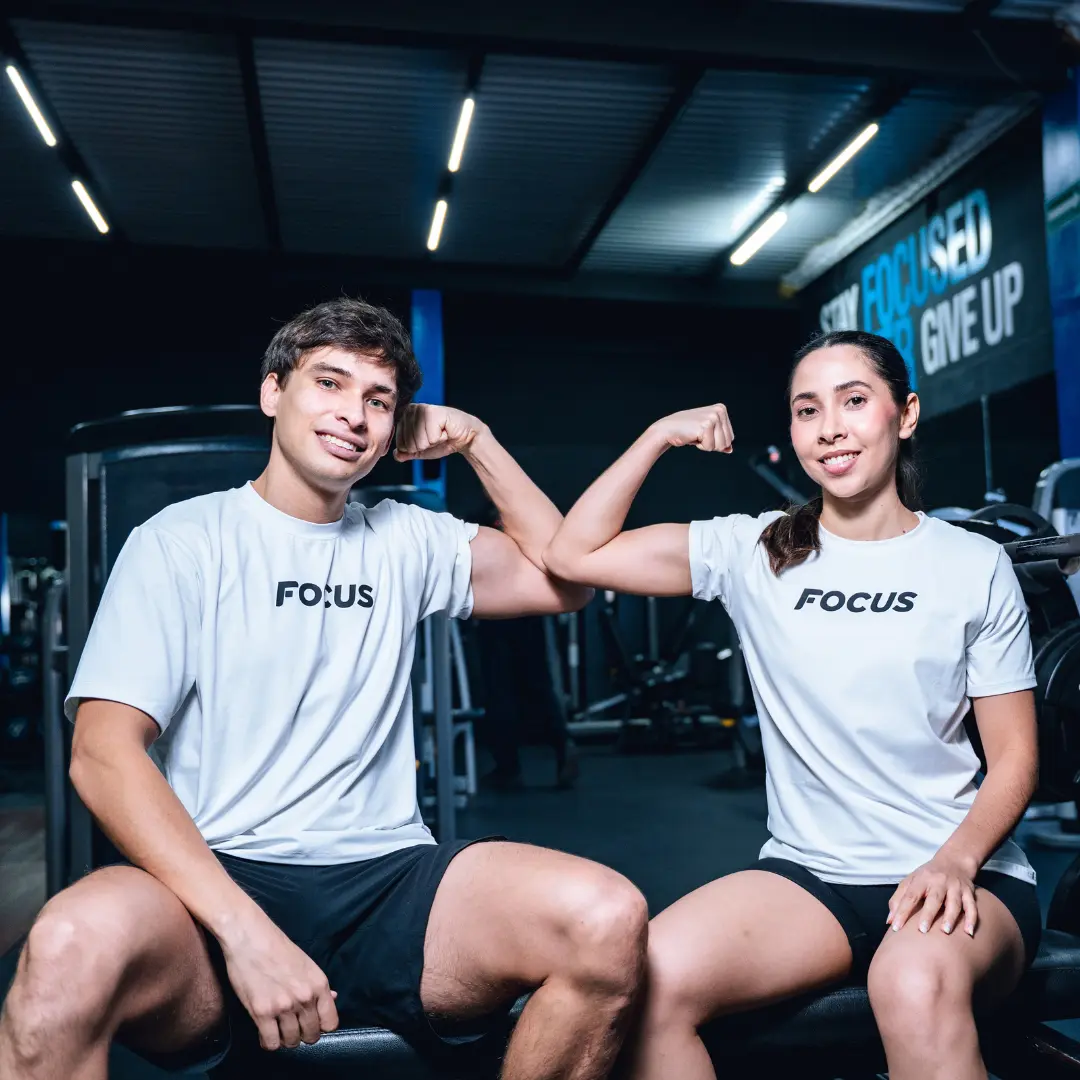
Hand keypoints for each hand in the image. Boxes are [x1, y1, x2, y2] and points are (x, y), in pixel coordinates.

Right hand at [219, 912, 338, 1050]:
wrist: (250, 936)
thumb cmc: (277, 947)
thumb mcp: (306, 963)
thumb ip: (317, 985)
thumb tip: (332, 998)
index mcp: (318, 984)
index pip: (331, 1022)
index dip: (321, 1027)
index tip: (312, 1024)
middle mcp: (305, 997)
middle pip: (312, 1035)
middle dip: (303, 1034)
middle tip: (293, 1027)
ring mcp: (284, 1006)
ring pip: (292, 1041)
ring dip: (286, 1039)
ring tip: (279, 1029)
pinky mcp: (262, 1012)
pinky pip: (271, 1043)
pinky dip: (269, 1042)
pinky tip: (266, 1032)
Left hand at [394, 404, 484, 461]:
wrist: (464, 436)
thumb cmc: (443, 440)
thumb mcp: (421, 450)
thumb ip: (407, 453)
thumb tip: (396, 455)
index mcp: (405, 417)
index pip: (400, 444)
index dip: (416, 448)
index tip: (427, 440)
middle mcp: (411, 410)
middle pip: (409, 444)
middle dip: (425, 446)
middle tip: (435, 436)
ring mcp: (421, 410)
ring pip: (418, 442)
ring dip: (433, 442)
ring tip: (440, 433)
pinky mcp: (433, 412)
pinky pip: (430, 438)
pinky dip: (440, 438)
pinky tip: (445, 430)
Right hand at [650, 405, 733, 452]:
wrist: (668, 429)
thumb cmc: (687, 431)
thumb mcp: (707, 433)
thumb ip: (720, 439)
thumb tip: (730, 450)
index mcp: (721, 409)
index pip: (730, 437)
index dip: (716, 441)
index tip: (703, 433)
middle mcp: (719, 411)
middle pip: (727, 441)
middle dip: (713, 444)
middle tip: (699, 435)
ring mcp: (713, 417)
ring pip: (720, 445)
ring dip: (707, 445)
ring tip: (696, 435)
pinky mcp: (706, 426)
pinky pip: (710, 447)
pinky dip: (701, 446)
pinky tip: (692, 436)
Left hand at [887, 855, 978, 936]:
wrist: (954, 861)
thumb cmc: (928, 876)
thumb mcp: (910, 881)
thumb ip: (898, 899)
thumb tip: (889, 920)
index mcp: (922, 879)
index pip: (910, 896)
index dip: (902, 911)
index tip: (895, 927)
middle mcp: (939, 882)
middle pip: (934, 898)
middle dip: (928, 914)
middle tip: (922, 930)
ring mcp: (955, 887)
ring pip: (954, 902)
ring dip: (950, 917)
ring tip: (946, 931)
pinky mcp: (969, 892)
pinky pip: (972, 906)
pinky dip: (972, 919)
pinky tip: (969, 932)